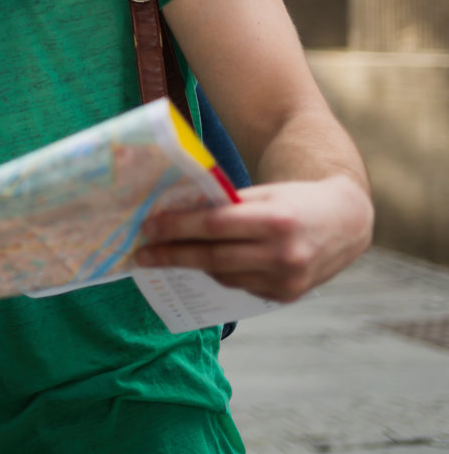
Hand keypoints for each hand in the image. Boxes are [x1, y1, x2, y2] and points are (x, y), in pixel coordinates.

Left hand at [136, 176, 372, 301]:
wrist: (346, 221)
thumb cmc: (295, 200)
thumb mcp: (264, 192)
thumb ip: (226, 204)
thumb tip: (175, 214)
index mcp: (277, 220)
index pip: (214, 226)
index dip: (176, 228)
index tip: (146, 228)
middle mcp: (285, 254)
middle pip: (213, 257)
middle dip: (172, 255)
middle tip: (141, 254)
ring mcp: (288, 280)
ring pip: (223, 275)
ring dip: (192, 265)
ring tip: (166, 255)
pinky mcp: (288, 296)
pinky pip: (241, 285)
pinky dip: (221, 273)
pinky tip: (206, 263)